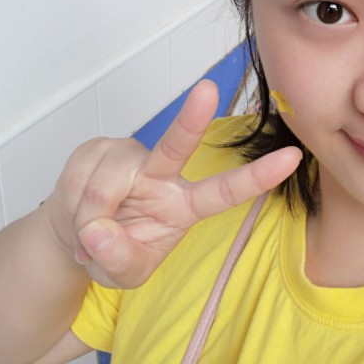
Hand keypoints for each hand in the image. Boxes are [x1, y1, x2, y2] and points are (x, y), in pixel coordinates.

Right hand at [45, 80, 301, 288]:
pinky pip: (79, 182)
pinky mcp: (96, 148)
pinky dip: (73, 209)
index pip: (225, 191)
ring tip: (90, 233)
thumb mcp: (124, 274)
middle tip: (207, 89)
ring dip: (90, 217)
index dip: (258, 176)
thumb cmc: (112, 249)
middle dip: (192, 118)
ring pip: (108, 184)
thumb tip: (100, 230)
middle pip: (177, 144)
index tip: (292, 156)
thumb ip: (119, 258)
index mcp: (184, 204)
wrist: (72, 234)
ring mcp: (128, 156)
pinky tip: (77, 212)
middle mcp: (161, 172)